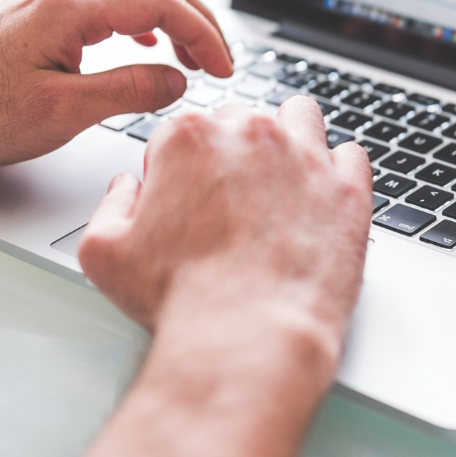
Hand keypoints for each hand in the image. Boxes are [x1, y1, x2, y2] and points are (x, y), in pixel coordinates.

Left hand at [0, 0, 232, 168]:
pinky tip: (147, 45)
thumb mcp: (64, 113)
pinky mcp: (39, 9)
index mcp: (68, 5)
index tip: (224, 68)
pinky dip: (140, 19)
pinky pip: (105, 0)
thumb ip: (130, 91)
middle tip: (221, 60)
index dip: (204, 34)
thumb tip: (177, 80)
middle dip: (196, 19)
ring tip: (192, 57)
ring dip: (170, 17)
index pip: (161, 2)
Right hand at [77, 96, 374, 371]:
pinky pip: (351, 155)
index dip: (179, 169)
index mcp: (189, 137)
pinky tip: (322, 198)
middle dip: (233, 153)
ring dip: (289, 140)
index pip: (182, 131)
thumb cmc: (181, 299)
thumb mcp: (104, 252)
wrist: (247, 338)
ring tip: (280, 184)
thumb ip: (110, 204)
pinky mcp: (348, 190)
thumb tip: (127, 187)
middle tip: (230, 202)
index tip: (185, 202)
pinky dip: (338, 171)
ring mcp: (306, 158)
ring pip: (300, 118)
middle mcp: (250, 135)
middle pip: (241, 122)